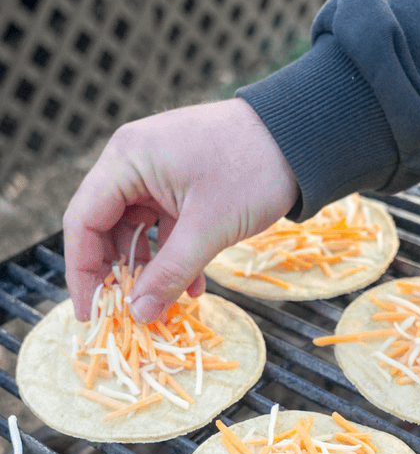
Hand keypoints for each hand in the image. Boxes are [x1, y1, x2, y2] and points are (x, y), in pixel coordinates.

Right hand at [63, 97, 297, 321]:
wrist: (302, 138)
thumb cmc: (254, 170)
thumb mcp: (210, 228)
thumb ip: (171, 272)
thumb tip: (139, 313)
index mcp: (127, 159)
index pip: (84, 221)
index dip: (82, 270)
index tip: (87, 312)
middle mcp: (134, 161)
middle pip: (107, 225)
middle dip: (118, 273)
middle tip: (125, 315)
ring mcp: (159, 171)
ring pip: (139, 228)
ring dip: (151, 268)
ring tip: (163, 305)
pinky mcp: (184, 182)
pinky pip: (167, 223)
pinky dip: (176, 255)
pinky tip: (194, 288)